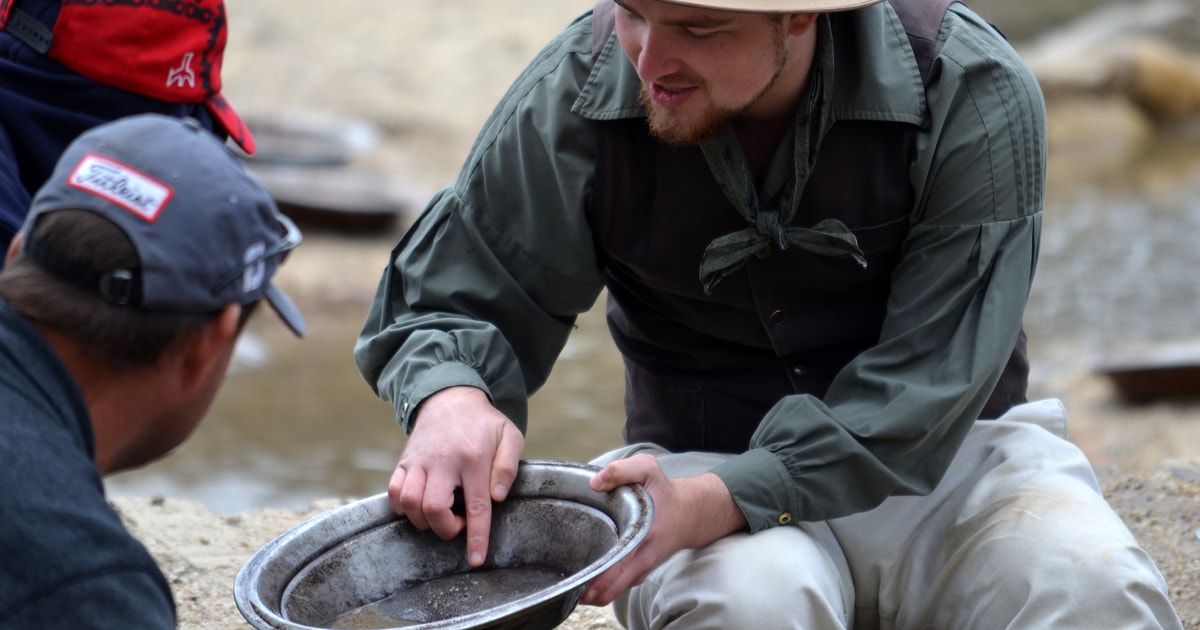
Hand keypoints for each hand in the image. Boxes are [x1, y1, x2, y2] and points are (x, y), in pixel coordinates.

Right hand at [387, 386, 523, 566]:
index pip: (476, 505)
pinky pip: (394, 491)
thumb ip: (508, 466)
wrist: (450, 398)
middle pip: (433, 508)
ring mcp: (420, 461)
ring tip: (441, 514)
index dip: (476, 536)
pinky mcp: (404, 461)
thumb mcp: (510, 436)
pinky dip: (403, 507)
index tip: (475, 560)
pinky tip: (419, 506)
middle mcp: (443, 460)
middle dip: (445, 529)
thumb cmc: (483, 423)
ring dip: (424, 521)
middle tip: (458, 522)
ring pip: (410, 503)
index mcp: (473, 458)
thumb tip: (498, 497)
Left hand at [581, 454, 746, 605]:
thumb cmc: (665, 491)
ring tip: (572, 588)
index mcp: (643, 534)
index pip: (617, 566)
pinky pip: (620, 585)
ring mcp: (643, 567)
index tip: (576, 582)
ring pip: (615, 591)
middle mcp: (643, 557)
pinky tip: (587, 584)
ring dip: (595, 594)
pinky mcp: (641, 570)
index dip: (595, 579)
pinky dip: (604, 588)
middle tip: (567, 590)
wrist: (691, 512)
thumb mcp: (647, 469)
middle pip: (613, 588)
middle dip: (590, 594)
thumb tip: (595, 484)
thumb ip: (621, 470)